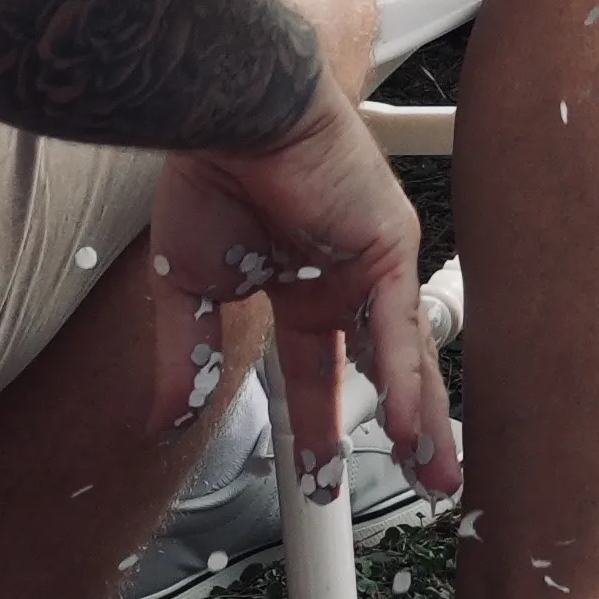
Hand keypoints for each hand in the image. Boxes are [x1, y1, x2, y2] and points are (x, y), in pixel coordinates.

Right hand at [152, 84, 461, 512]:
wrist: (230, 117)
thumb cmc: (208, 179)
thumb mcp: (189, 291)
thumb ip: (188, 360)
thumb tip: (162, 424)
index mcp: (299, 289)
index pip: (317, 372)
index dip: (318, 427)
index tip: (318, 477)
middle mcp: (343, 280)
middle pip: (381, 371)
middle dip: (402, 431)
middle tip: (419, 482)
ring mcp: (372, 263)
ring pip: (404, 354)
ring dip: (420, 416)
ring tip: (435, 472)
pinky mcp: (388, 245)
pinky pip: (396, 323)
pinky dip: (401, 374)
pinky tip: (407, 423)